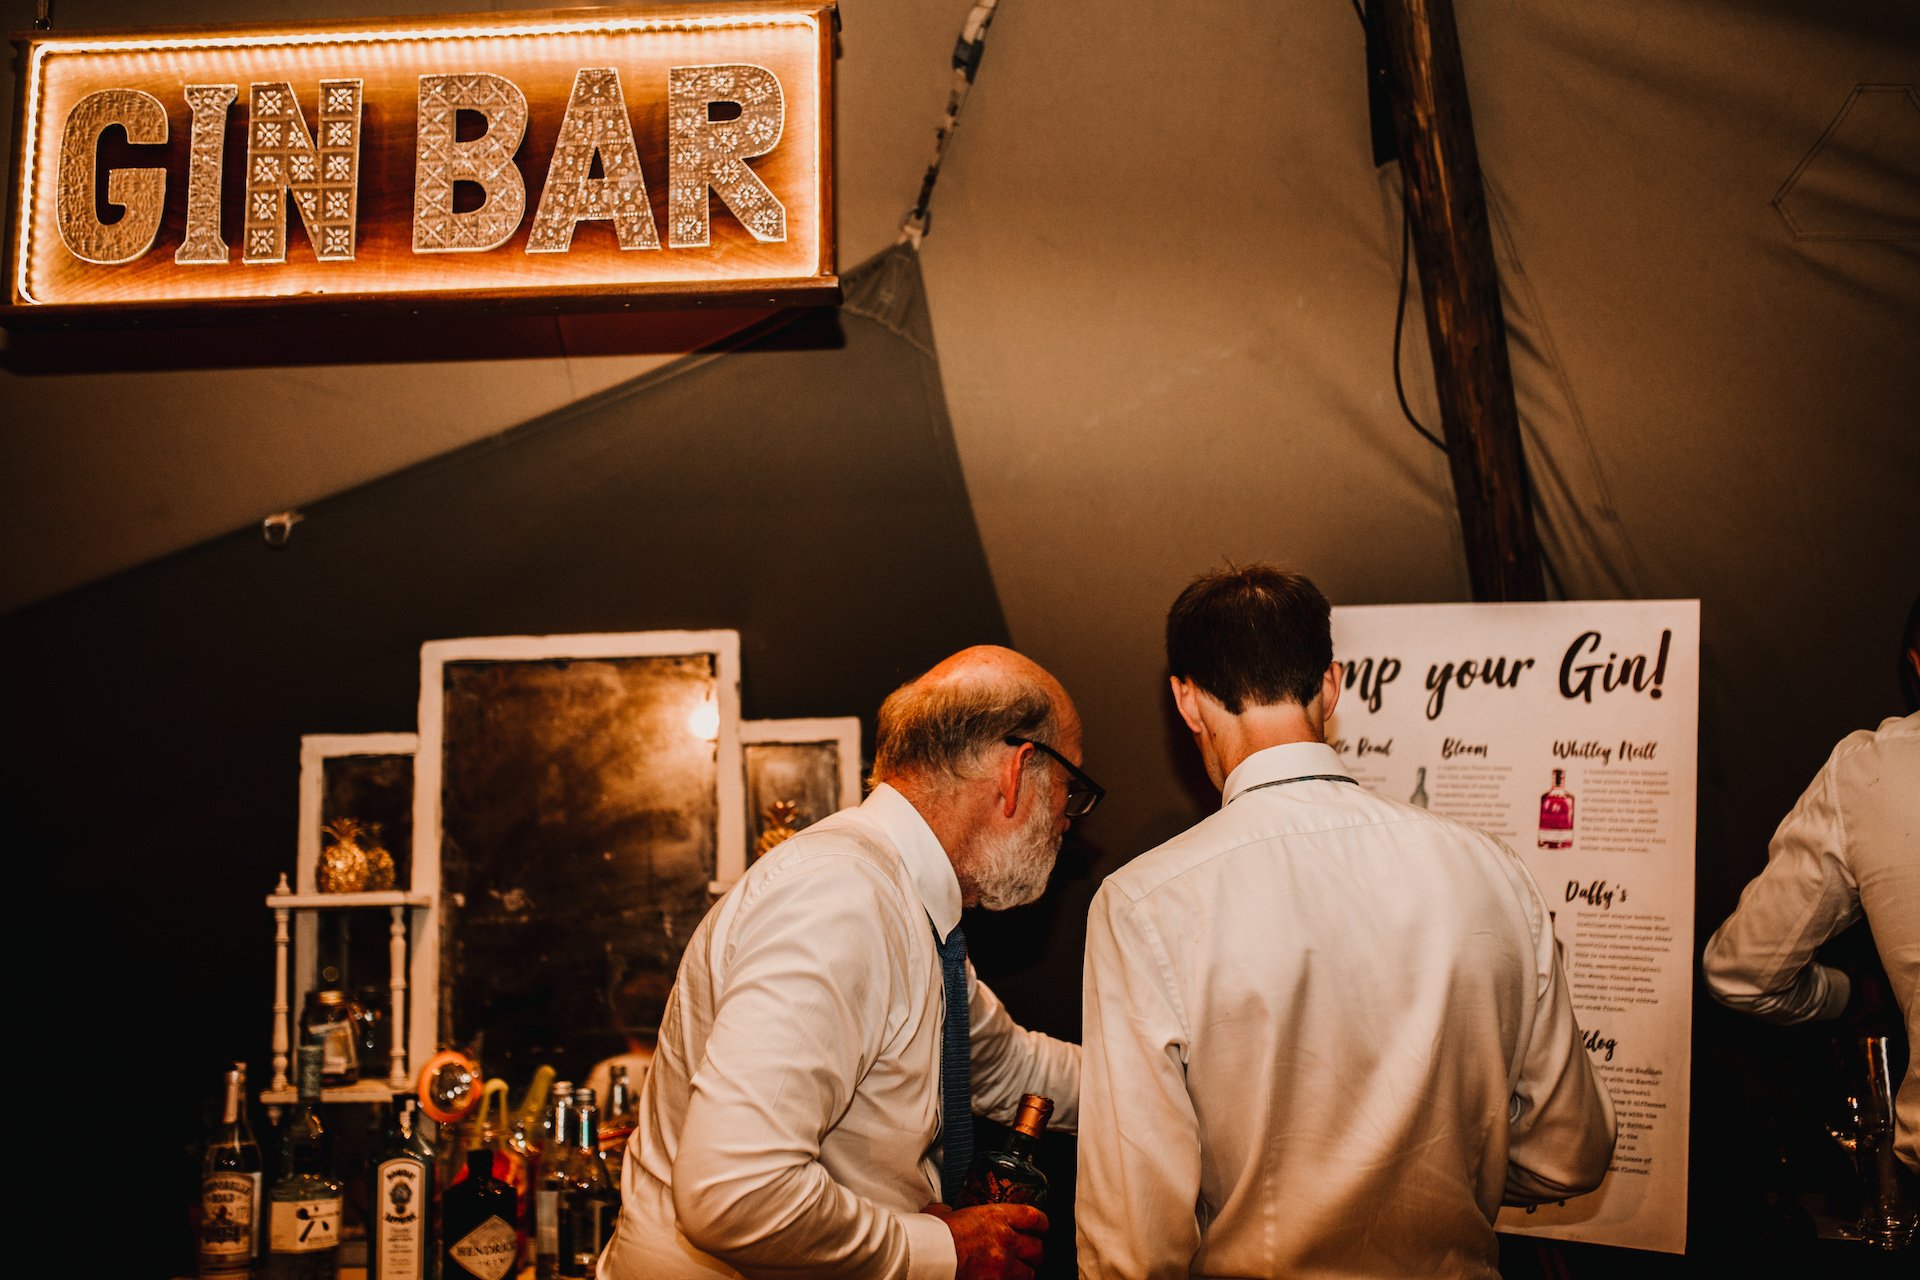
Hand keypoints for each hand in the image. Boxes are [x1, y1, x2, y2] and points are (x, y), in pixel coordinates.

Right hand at [923, 1201, 1047, 1279]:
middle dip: (1035, 1253)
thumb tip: (947, 1212)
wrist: (925, 1256)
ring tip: (1016, 1273)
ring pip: (1029, 1273)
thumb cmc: (931, 1235)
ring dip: (1023, 1273)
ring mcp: (1002, 1266)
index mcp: (995, 1217)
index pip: (1033, 1217)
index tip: (1041, 1227)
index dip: (1041, 1223)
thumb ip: (953, 1212)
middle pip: (1037, 1248)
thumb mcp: (944, 1213)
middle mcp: (1005, 1240)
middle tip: (1030, 1255)